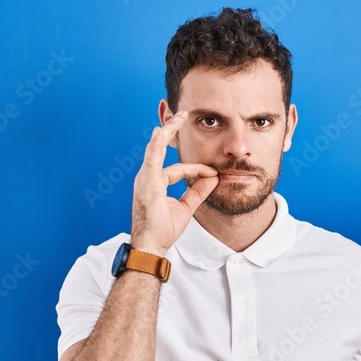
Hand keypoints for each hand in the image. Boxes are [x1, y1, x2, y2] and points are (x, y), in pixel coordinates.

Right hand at [130, 111, 218, 255]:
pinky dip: (156, 145)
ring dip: (168, 131)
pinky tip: (162, 131)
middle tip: (183, 114)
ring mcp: (145, 179)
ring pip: (157, 149)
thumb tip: (214, 178)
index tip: (213, 175)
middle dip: (173, 131)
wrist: (152, 246)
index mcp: (156, 183)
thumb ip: (198, 192)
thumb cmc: (163, 230)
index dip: (198, 170)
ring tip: (178, 116)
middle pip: (162, 150)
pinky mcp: (147, 184)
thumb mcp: (186, 208)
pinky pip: (152, 160)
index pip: (179, 169)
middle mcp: (148, 177)